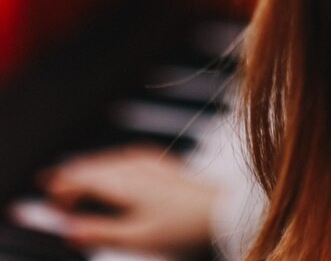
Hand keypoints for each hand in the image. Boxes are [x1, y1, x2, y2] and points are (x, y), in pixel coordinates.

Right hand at [38, 146, 220, 252]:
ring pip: (108, 161)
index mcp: (122, 183)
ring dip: (90, 169)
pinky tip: (111, 172)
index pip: (83, 179)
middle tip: (55, 189)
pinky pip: (123, 158)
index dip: (63, 185)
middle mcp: (131, 166)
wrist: (217, 208)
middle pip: (93, 167)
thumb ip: (100, 232)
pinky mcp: (157, 161)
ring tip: (76, 180)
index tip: (47, 192)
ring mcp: (145, 160)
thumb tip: (68, 230)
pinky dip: (109, 165)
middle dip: (73, 176)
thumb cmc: (179, 226)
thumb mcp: (136, 238)